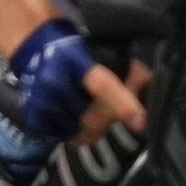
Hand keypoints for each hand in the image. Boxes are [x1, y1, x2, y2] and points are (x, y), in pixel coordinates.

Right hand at [0, 15, 147, 183]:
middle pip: (93, 118)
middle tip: (113, 114)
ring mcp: (41, 100)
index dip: (122, 103)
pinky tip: (72, 116)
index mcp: (77, 59)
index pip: (102, 84)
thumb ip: (131, 72)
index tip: (140, 121)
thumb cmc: (78, 51)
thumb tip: (153, 96)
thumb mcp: (104, 52)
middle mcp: (56, 80)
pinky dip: (72, 132)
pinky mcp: (32, 115)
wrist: (35, 49)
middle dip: (108, 120)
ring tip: (88, 111)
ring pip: (78, 131)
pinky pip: (62, 136)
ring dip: (91, 129)